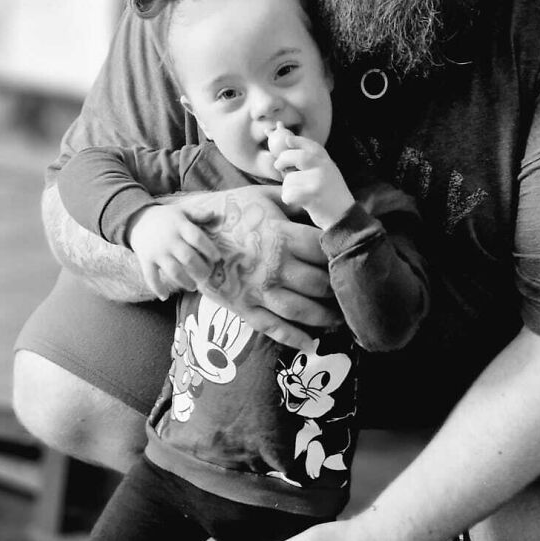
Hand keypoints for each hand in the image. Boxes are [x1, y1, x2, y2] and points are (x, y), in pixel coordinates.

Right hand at [127, 204, 218, 298]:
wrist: (137, 219)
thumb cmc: (165, 218)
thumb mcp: (182, 210)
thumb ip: (199, 213)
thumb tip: (216, 215)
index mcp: (180, 226)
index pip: (197, 238)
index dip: (209, 249)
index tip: (217, 258)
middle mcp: (169, 240)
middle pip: (188, 258)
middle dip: (201, 270)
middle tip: (207, 275)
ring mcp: (157, 252)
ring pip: (174, 271)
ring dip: (185, 281)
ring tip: (193, 287)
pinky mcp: (145, 260)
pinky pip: (151, 277)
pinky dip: (157, 288)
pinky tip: (164, 296)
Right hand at [181, 184, 339, 348]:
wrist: (188, 235)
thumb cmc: (230, 211)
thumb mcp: (263, 197)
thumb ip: (296, 202)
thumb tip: (324, 202)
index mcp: (281, 235)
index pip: (323, 249)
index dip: (340, 256)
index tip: (351, 260)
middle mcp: (273, 265)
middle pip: (318, 283)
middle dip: (338, 291)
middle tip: (351, 295)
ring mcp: (258, 289)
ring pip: (301, 310)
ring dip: (324, 318)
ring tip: (339, 320)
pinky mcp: (244, 307)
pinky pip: (274, 327)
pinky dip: (294, 338)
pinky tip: (311, 343)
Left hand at [268, 126, 353, 229]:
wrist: (344, 218)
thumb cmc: (331, 198)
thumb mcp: (328, 175)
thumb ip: (314, 165)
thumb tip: (288, 155)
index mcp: (327, 162)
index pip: (311, 146)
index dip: (298, 141)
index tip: (286, 139)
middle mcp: (324, 168)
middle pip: (297, 156)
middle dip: (283, 160)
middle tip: (278, 166)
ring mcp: (317, 181)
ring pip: (289, 179)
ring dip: (288, 189)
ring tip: (301, 196)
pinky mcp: (310, 195)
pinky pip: (288, 194)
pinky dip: (289, 200)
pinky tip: (300, 203)